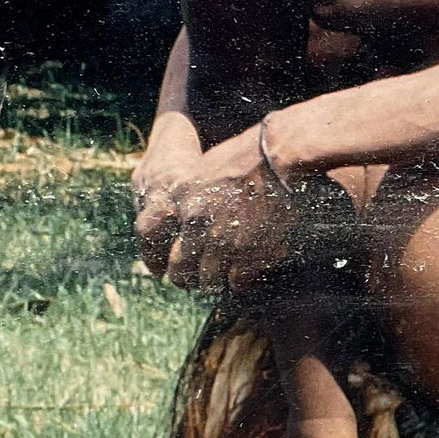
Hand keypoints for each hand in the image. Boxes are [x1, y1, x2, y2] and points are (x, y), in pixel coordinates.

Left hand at [146, 128, 300, 295]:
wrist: (278, 158)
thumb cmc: (247, 155)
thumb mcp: (206, 168)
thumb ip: (193, 194)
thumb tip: (190, 212)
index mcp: (182, 199)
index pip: (160, 241)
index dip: (165, 259)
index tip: (172, 265)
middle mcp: (195, 222)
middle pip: (181, 269)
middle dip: (187, 279)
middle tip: (195, 281)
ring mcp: (221, 239)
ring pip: (209, 280)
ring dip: (215, 282)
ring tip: (220, 281)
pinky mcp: (247, 251)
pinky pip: (237, 281)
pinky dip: (240, 282)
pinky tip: (243, 278)